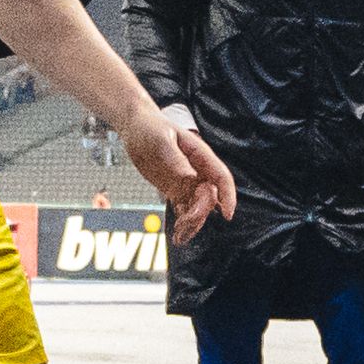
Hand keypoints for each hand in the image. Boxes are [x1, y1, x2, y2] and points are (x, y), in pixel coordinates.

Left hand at [127, 108, 240, 242]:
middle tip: (185, 224)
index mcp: (200, 156)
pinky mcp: (175, 190)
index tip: (227, 215)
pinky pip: (184, 209)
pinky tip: (177, 235)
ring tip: (180, 237)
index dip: (228, 196)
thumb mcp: (162, 140)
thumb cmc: (151, 127)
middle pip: (209, 198)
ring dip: (192, 223)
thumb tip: (189, 178)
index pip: (221, 177)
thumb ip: (176, 160)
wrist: (136, 127)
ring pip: (197, 207)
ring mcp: (186, 182)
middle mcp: (197, 171)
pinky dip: (182, 223)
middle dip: (200, 213)